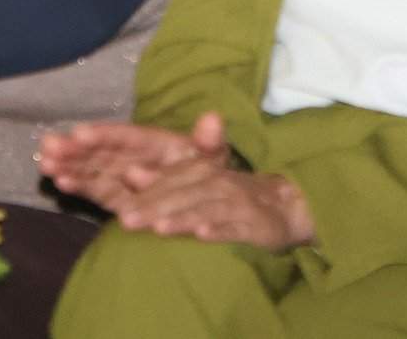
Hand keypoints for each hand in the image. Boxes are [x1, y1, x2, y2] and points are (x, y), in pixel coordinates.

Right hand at [37, 112, 225, 212]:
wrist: (206, 195)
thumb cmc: (208, 169)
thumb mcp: (214, 154)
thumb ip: (211, 140)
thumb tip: (213, 118)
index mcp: (153, 142)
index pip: (126, 137)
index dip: (104, 135)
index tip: (80, 133)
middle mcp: (132, 156)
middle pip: (100, 151)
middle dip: (75, 149)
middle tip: (48, 145)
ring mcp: (121, 176)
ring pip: (91, 169)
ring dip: (69, 165)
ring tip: (44, 163)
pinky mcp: (116, 197)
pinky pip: (96, 191)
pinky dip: (78, 186)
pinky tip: (59, 182)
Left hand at [105, 156, 314, 251]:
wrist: (284, 205)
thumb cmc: (230, 197)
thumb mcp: (199, 184)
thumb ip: (166, 180)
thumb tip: (130, 174)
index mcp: (204, 171)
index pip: (173, 179)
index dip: (147, 191)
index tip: (121, 206)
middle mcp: (220, 183)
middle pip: (185, 193)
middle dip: (156, 206)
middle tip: (128, 220)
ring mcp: (239, 203)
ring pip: (208, 208)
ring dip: (184, 217)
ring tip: (159, 228)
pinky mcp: (257, 223)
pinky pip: (237, 226)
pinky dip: (220, 229)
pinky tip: (203, 235)